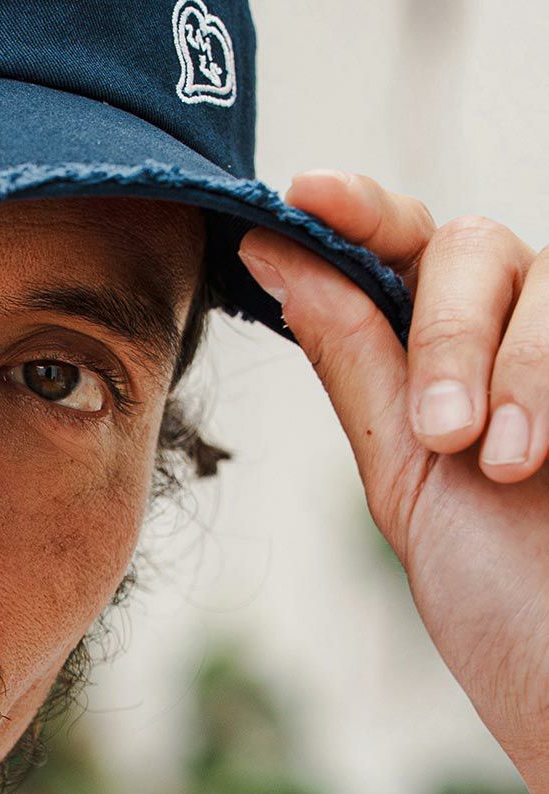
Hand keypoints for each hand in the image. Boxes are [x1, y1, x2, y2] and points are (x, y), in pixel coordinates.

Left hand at [236, 174, 548, 793]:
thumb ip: (357, 357)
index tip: (304, 192)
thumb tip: (271, 247)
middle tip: (442, 433)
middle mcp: (530, 337)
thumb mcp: (411, 476)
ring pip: (547, 274)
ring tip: (505, 461)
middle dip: (448, 330)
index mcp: (455, 356)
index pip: (405, 246)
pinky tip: (547, 452)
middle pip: (477, 245)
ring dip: (514, 361)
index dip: (358, 209)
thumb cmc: (510, 600)